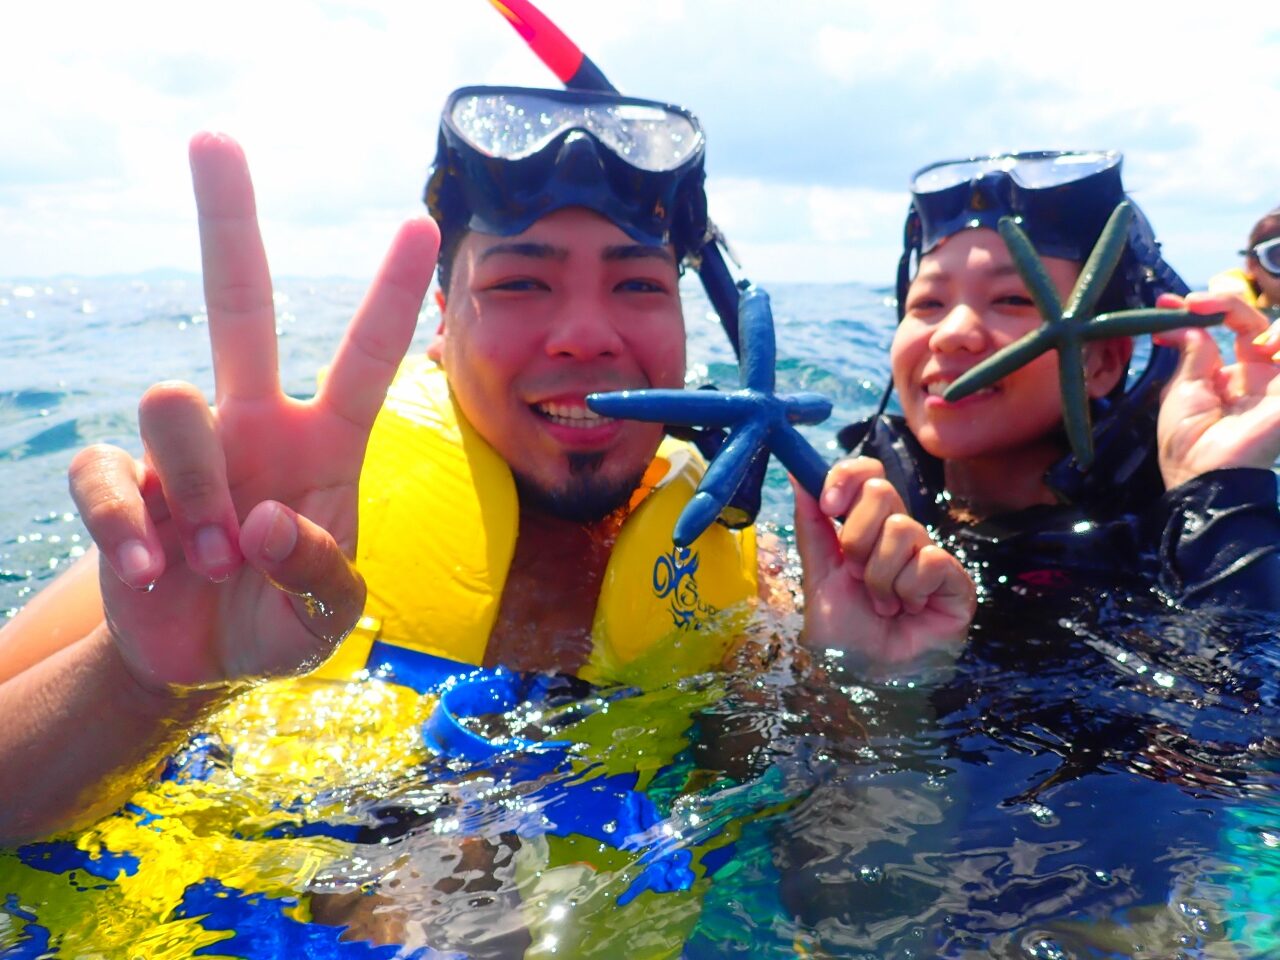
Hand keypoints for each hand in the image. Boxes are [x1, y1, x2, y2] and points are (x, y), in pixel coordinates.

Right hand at [68, 132, 439, 692]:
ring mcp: (183, 447)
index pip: (365, 358)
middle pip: (237, 301)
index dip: (391, 296)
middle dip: (227, 221)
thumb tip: (265, 523)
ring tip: (216, 560)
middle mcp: (254, 423)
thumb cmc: (281, 623)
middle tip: (213, 137)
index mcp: (324, 444)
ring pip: (174, 403)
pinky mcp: (120, 481)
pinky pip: (105, 473)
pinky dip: (128, 528)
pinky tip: (151, 572)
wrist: (200, 662)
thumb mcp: (327, 618)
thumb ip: (321, 576)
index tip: (421, 223)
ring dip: (197, 494)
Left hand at [793, 457, 975, 664]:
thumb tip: (796, 472)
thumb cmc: (842, 634)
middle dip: (857, 538)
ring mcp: (929, 555)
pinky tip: (910, 612)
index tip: (828, 505)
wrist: (864, 680)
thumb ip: (811, 524)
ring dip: (880, 577)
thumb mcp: (818, 574)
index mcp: (865, 528)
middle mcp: (898, 536)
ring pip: (903, 529)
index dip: (847, 478)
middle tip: (855, 575)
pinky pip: (930, 560)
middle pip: (882, 491)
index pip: (867, 474)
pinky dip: (910, 591)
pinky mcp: (955, 580)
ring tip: (881, 605)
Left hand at [1153, 291, 1279, 489]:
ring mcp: (1276, 380)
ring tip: (1229, 323)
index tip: (1165, 303)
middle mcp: (1256, 373)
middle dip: (1220, 301)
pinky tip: (1261, 345)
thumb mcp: (1182, 389)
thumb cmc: (1188, 441)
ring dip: (1253, 315)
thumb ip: (1191, 353)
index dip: (1201, 309)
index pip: (1225, 328)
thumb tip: (1183, 322)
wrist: (1204, 475)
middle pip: (1252, 320)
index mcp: (1229, 375)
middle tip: (1190, 302)